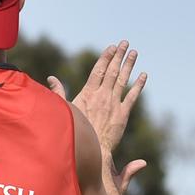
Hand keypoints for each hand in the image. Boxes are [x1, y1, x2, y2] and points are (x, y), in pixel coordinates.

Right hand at [48, 40, 147, 159]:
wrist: (90, 150)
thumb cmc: (75, 132)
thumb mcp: (65, 110)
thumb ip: (59, 93)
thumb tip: (51, 78)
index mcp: (88, 93)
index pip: (99, 70)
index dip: (106, 57)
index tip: (112, 47)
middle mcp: (102, 96)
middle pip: (112, 71)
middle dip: (119, 56)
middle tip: (125, 43)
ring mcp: (114, 104)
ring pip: (123, 80)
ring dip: (129, 65)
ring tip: (134, 52)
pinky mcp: (123, 114)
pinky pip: (132, 96)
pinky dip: (138, 85)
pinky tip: (143, 75)